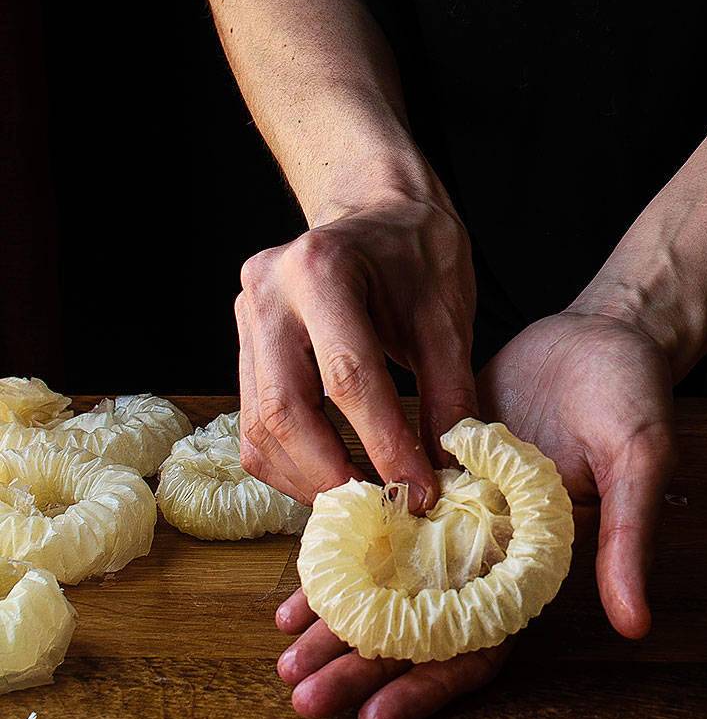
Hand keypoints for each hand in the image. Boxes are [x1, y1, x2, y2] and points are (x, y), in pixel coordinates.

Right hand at [235, 181, 477, 507]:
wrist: (375, 207)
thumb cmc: (417, 251)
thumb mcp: (447, 313)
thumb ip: (450, 390)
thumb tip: (452, 469)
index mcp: (322, 268)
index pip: (349, 376)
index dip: (385, 444)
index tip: (419, 492)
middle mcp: (268, 290)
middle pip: (286, 409)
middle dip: (334, 474)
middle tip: (383, 511)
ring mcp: (246, 316)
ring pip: (260, 424)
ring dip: (308, 477)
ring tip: (362, 501)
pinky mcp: (243, 342)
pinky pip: (254, 419)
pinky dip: (289, 460)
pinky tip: (331, 474)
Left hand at [274, 305, 675, 718]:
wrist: (602, 332)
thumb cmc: (632, 393)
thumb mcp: (638, 458)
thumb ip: (627, 536)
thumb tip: (635, 624)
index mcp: (534, 563)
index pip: (481, 644)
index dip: (432, 684)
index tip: (376, 717)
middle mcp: (488, 550)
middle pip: (421, 626)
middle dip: (363, 666)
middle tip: (302, 697)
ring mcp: (455, 514)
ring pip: (390, 581)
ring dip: (341, 619)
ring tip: (287, 654)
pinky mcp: (431, 471)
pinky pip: (381, 522)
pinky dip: (343, 550)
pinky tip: (301, 576)